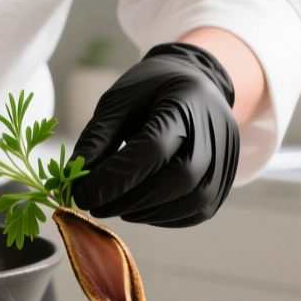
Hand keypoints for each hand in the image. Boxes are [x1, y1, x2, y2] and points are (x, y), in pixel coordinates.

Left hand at [71, 42, 238, 226]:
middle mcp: (215, 132)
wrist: (197, 83)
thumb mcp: (119, 101)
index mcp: (186, 102)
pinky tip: (139, 208)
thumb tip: (75, 182)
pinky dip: (164, 217)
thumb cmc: (152, 90)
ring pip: (191, 201)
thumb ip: (97, 139)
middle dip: (131, 198)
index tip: (83, 194)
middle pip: (179, 178)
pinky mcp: (224, 182)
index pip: (154, 148)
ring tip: (116, 206)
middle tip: (96, 205)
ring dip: (147, 212)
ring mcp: (225, 160)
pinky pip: (196, 211)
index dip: (117, 176)